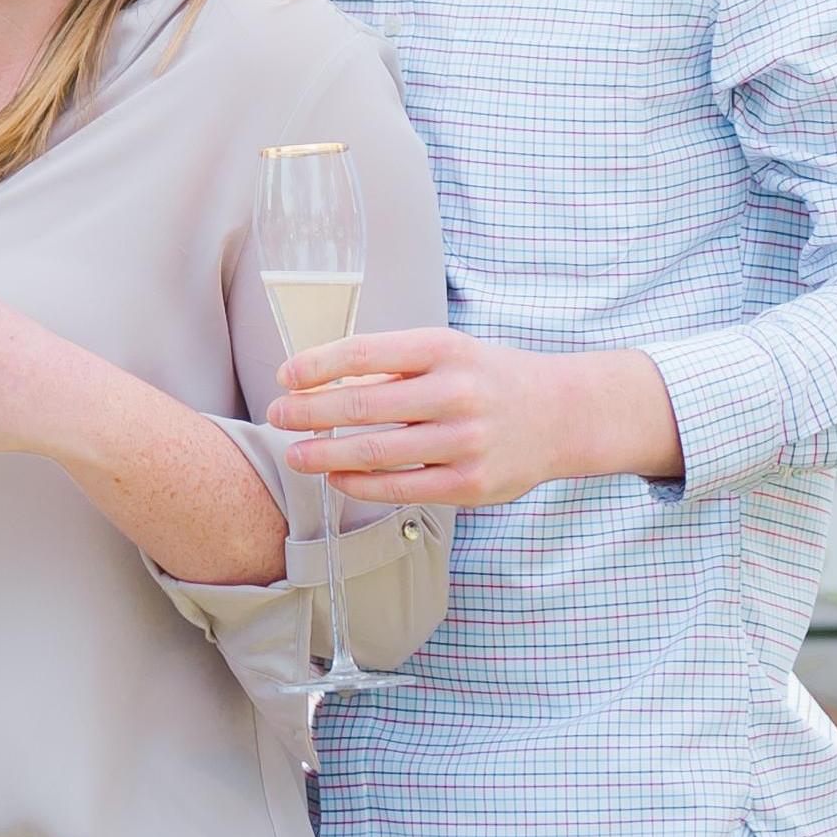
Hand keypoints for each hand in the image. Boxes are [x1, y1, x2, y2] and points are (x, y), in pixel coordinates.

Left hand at [267, 331, 684, 506]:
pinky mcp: (470, 484)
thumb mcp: (447, 350)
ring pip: (377, 452)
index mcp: (443, 348)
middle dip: (309, 412)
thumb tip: (323, 379)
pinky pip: (401, 488)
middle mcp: (454, 392)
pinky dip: (361, 485)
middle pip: (363, 405)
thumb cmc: (488, 377)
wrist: (561, 414)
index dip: (316, 365)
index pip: (364, 352)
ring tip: (295, 454)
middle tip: (275, 416)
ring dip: (326, 454)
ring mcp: (464, 442)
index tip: (284, 376)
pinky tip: (337, 478)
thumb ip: (393, 364)